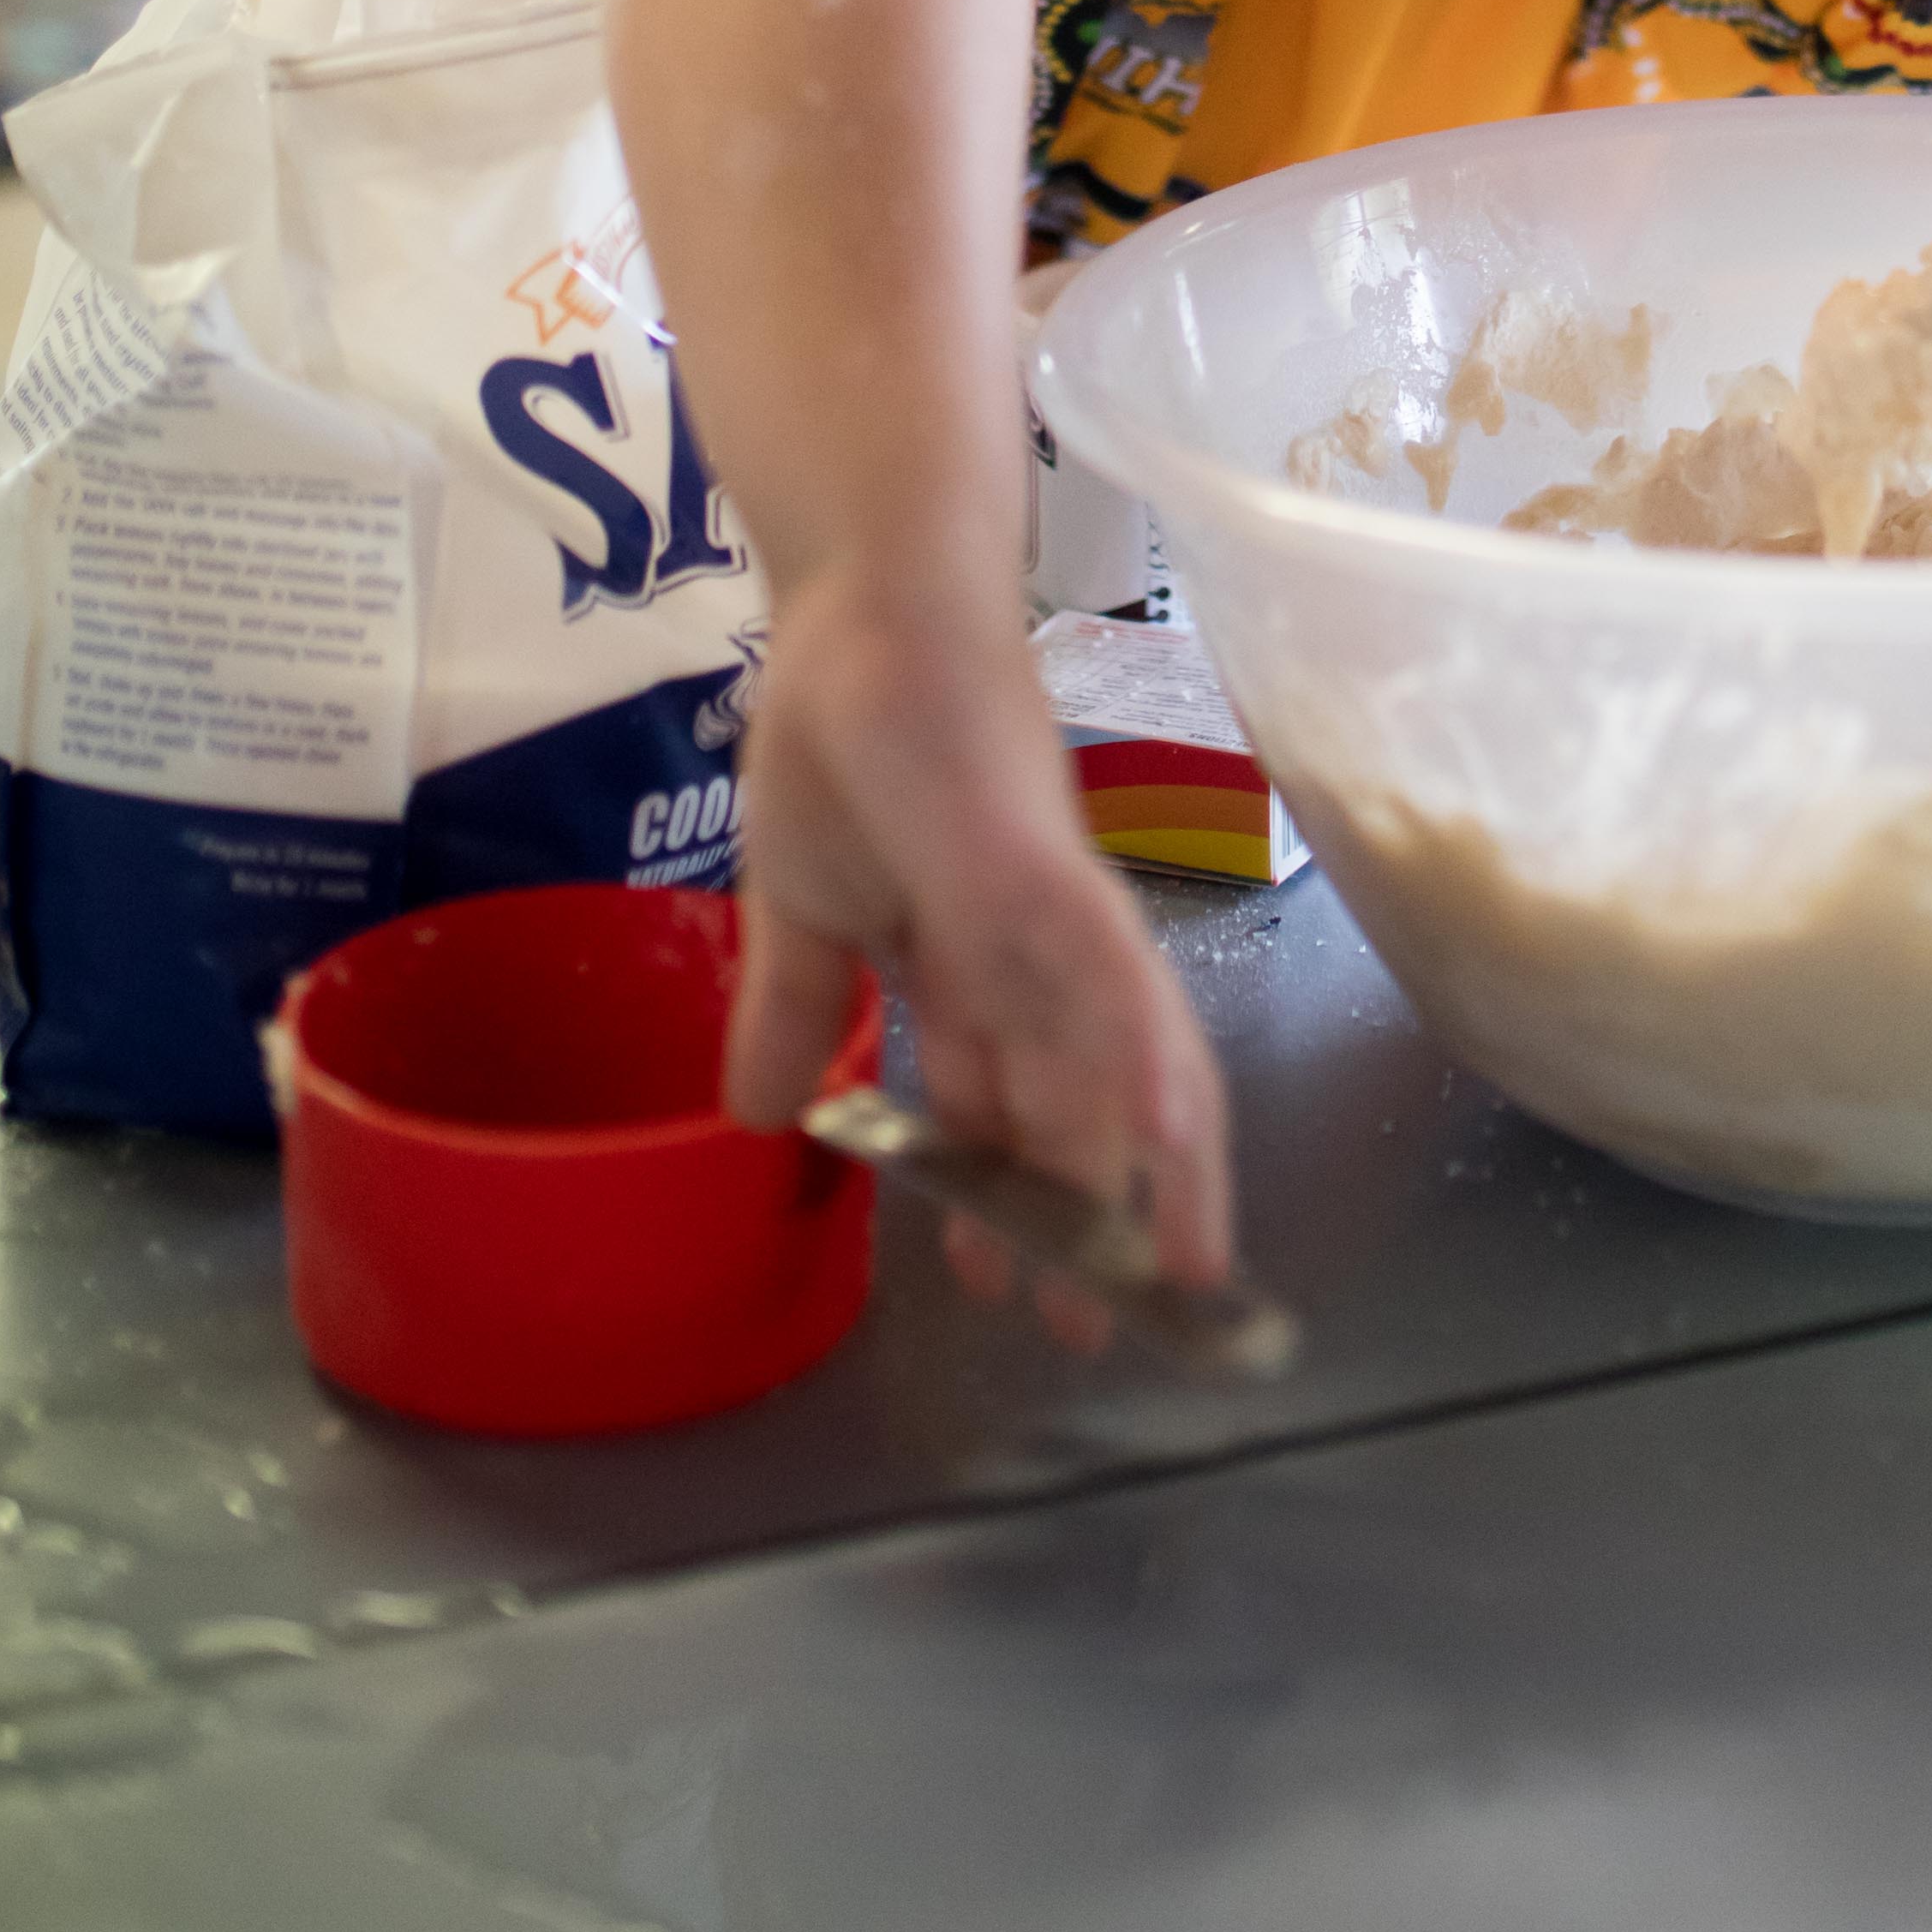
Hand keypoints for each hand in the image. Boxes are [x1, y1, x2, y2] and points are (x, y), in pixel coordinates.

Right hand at [722, 559, 1235, 1301]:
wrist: (862, 604)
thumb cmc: (837, 732)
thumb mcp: (798, 906)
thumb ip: (795, 1008)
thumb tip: (760, 1116)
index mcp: (974, 959)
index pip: (1006, 1101)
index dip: (1007, 1196)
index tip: (1000, 1287)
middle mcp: (1037, 947)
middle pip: (1086, 1103)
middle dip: (1095, 1217)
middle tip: (1098, 1327)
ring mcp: (1052, 909)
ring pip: (1121, 1061)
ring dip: (1146, 1171)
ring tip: (1171, 1274)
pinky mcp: (1046, 868)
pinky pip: (1106, 977)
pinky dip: (1139, 1058)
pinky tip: (1169, 1134)